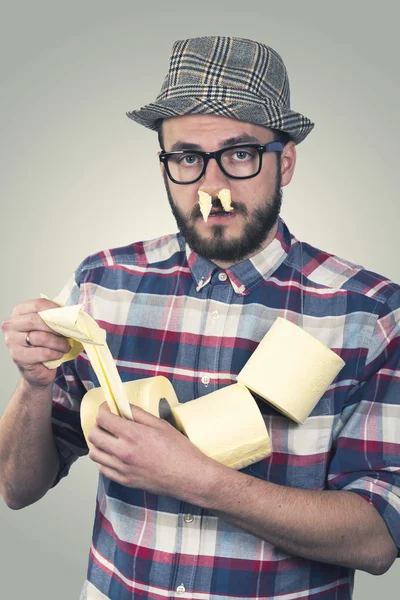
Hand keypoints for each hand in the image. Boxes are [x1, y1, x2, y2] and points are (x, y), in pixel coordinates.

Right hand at [1, 299, 71, 388]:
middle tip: (70, 332)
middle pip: (37, 320)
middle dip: (57, 327)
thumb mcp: (48, 327)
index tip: (68, 316)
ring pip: (42, 337)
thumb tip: (71, 312)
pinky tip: (58, 354)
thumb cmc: (43, 344)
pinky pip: (43, 352)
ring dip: (59, 343)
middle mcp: (11, 325)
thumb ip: (55, 317)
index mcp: (19, 312)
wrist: (37, 369)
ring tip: (66, 346)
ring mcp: (12, 341)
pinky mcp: (18, 356)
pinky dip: (55, 353)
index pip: (38, 304)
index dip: (55, 309)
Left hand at [88, 402, 214, 499]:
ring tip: (109, 438)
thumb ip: (139, 414)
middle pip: (93, 435)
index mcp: (133, 435)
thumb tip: (124, 407)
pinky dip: (103, 459)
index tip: (108, 407)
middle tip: (108, 422)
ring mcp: (122, 468)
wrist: (188, 477)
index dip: (103, 409)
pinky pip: (102, 468)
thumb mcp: (161, 425)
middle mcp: (123, 452)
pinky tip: (113, 454)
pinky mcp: (124, 481)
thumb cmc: (179, 451)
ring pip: (94, 454)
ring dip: (98, 442)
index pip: (103, 419)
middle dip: (97, 424)